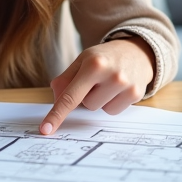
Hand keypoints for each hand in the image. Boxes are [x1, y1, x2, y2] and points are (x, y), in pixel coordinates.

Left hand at [39, 36, 155, 133]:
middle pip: (86, 105)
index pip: (71, 96)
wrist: (136, 51)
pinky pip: (113, 111)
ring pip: (100, 110)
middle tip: (98, 79)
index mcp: (93, 64)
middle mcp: (112, 75)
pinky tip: (118, 89)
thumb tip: (56, 101)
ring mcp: (126, 85)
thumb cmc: (103, 58)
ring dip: (100, 100)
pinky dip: (112, 103)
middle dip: (88, 95)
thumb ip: (65, 80)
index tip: (45, 130)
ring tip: (108, 82)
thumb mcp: (81, 61)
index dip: (57, 114)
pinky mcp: (136, 94)